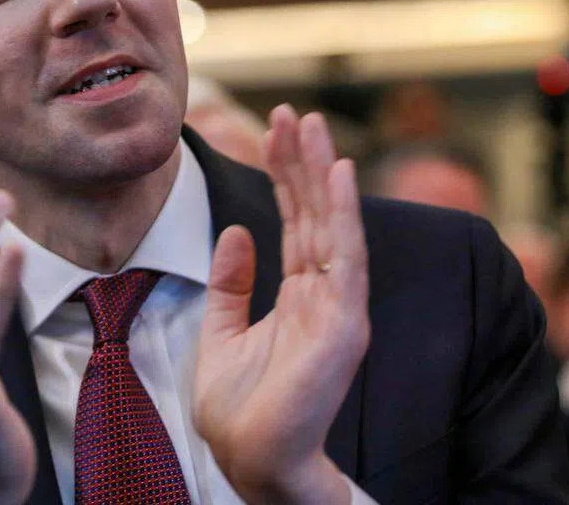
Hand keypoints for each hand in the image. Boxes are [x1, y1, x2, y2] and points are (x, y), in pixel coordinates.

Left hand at [192, 105, 369, 504]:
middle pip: (313, 213)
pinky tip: (337, 172)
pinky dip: (342, 213)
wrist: (248, 457)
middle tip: (291, 112)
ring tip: (311, 125)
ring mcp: (338, 307)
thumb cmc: (238, 406)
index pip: (294, 220)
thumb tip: (234, 232)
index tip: (272, 129)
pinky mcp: (344, 324)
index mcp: (298, 294)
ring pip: (332, 225)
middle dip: (302, 161)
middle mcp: (324, 294)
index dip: (284, 175)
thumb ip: (231, 281)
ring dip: (322, 173)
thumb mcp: (222, 329)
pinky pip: (346, 258)